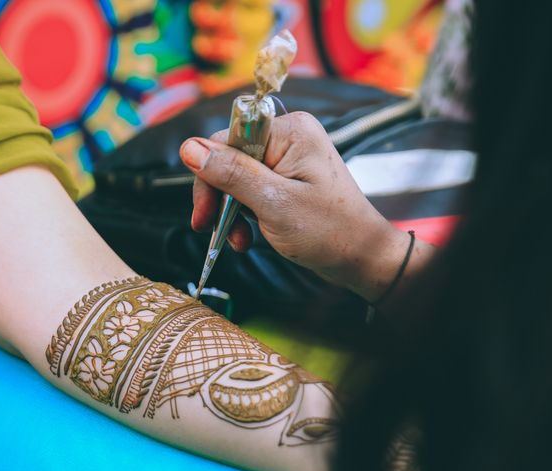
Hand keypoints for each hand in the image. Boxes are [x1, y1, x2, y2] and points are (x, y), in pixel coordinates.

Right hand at [179, 111, 416, 301]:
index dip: (209, 174)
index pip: (227, 139)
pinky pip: (252, 188)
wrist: (362, 258)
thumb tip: (189, 148)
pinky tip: (248, 236)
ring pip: (237, 177)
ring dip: (231, 211)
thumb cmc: (328, 232)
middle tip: (210, 228)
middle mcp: (289, 136)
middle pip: (229, 157)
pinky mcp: (288, 178)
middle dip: (219, 196)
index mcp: (289, 131)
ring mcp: (289, 157)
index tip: (204, 212)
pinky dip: (245, 214)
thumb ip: (231, 173)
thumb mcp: (273, 204)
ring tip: (238, 240)